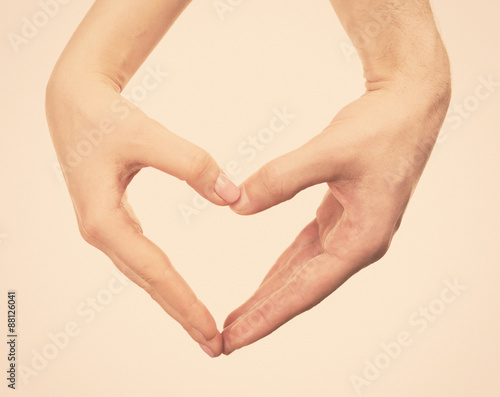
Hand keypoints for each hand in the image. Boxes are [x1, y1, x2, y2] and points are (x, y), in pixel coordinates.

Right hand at [46, 80, 239, 356]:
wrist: (74, 102)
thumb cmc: (103, 117)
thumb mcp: (147, 136)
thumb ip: (192, 164)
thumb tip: (233, 197)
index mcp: (104, 220)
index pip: (153, 271)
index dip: (184, 302)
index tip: (211, 329)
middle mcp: (102, 232)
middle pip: (148, 283)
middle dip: (182, 314)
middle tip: (215, 345)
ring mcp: (107, 229)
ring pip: (145, 274)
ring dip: (173, 301)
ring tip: (202, 326)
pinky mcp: (114, 220)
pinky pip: (142, 259)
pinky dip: (164, 279)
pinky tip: (178, 291)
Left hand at [222, 71, 450, 353]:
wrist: (407, 109)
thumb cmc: (381, 130)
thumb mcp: (329, 151)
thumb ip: (281, 178)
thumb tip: (239, 206)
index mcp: (362, 238)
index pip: (306, 287)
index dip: (268, 314)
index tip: (235, 336)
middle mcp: (357, 243)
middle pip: (302, 288)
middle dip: (264, 313)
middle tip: (227, 339)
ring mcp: (350, 232)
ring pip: (302, 273)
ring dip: (271, 293)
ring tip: (240, 315)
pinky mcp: (340, 217)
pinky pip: (305, 250)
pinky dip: (283, 267)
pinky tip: (267, 280)